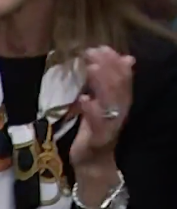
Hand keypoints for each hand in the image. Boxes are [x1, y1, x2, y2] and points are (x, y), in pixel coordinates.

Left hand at [70, 46, 133, 170]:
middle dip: (108, 68)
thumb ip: (106, 84)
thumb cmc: (94, 131)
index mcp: (121, 103)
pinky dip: (92, 111)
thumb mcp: (100, 105)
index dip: (115, 62)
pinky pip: (98, 124)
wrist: (92, 162)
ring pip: (111, 102)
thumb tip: (124, 59)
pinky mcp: (100, 139)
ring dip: (102, 84)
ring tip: (92, 68)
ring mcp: (111, 125)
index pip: (123, 79)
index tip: (102, 47)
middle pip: (118, 87)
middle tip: (95, 52)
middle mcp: (120, 112)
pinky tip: (84, 100)